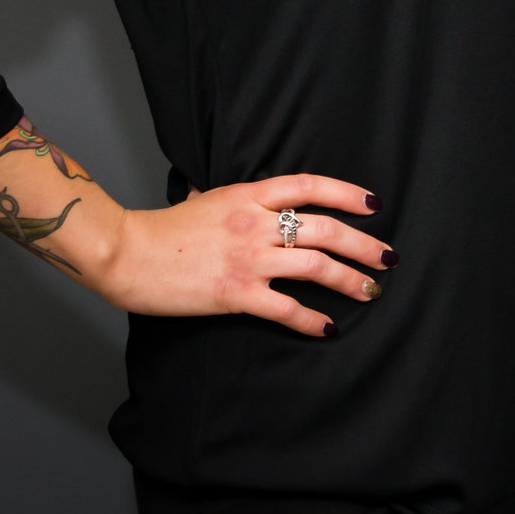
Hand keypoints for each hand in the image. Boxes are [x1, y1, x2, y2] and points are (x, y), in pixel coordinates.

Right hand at [90, 172, 392, 334]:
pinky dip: (311, 319)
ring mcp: (247, 259)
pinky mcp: (235, 294)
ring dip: (350, 279)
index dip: (346, 193)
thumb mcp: (203, 199)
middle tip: (387, 257)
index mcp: (248, 196)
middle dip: (364, 244)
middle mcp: (255, 224)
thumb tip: (247, 199)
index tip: (373, 204)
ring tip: (370, 290)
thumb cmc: (162, 229)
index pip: (310, 186)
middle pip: (325, 229)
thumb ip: (234, 200)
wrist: (127, 254)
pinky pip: (286, 308)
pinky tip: (328, 327)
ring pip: (316, 266)